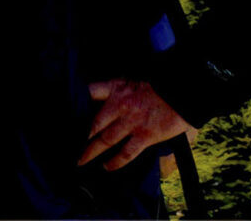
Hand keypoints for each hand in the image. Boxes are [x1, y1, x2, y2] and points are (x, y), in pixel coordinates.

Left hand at [79, 79, 195, 170]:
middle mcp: (119, 105)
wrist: (185, 91)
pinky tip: (106, 167)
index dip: (75, 101)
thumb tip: (108, 102)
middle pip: (93, 122)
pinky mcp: (145, 135)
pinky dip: (115, 162)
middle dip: (80, 135)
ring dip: (91, 151)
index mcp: (116, 89)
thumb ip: (119, 92)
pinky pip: (126, 152)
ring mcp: (131, 122)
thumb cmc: (162, 85)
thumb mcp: (135, 82)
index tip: (65, 111)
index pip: (88, 92)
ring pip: (105, 139)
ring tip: (81, 160)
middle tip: (68, 144)